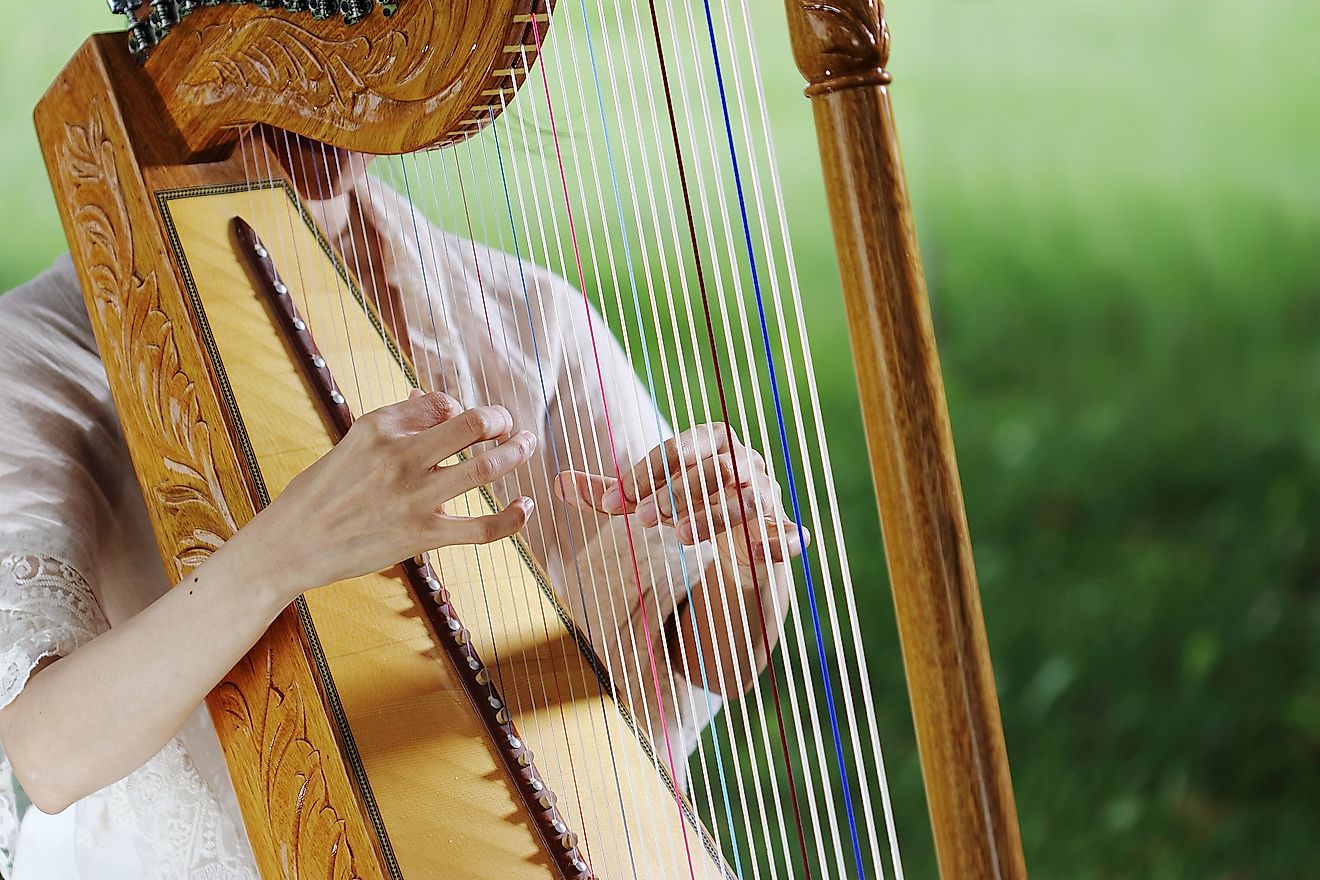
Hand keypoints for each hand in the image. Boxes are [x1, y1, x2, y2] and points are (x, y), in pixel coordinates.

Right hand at [241, 390, 536, 598]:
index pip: (442, 403)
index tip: (466, 424)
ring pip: (485, 468)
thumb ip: (398, 421)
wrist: (291, 544)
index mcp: (380, 427)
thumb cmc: (323, 491)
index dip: (462, 410)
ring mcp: (414, 497)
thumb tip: (436, 401)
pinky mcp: (422, 536)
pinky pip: (482, 528)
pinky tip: (526, 507)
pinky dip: (512, 518)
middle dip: (502, 422)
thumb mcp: (354, 442)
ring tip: (527, 446)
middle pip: (474, 425)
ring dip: (515, 453)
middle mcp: (400, 456)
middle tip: (512, 427)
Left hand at [552, 422, 808, 567]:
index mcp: (715, 444)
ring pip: (748, 500)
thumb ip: (610, 493)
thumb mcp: (648, 500)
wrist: (739, 541)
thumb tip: (557, 483)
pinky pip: (790, 535)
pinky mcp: (783, 535)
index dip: (651, 469)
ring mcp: (769, 499)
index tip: (618, 496)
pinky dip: (779, 540)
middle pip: (718, 468)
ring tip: (678, 536)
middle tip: (639, 518)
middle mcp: (747, 464)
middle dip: (678, 491)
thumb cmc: (689, 507)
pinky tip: (756, 550)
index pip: (685, 446)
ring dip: (713, 516)